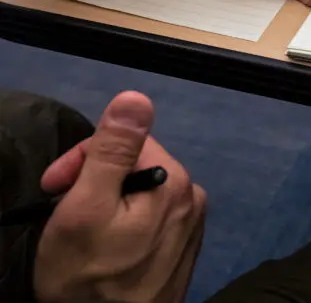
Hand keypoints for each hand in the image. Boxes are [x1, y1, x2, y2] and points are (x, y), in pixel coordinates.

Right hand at [34, 92, 205, 302]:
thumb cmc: (88, 277)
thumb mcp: (85, 208)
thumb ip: (112, 150)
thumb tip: (137, 97)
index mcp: (175, 180)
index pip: (126, 141)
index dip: (83, 159)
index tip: (54, 188)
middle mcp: (192, 197)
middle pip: (135, 165)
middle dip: (93, 180)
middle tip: (61, 210)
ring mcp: (191, 225)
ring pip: (141, 192)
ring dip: (107, 203)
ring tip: (82, 233)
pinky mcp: (183, 249)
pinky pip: (151, 218)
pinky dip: (124, 225)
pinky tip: (105, 249)